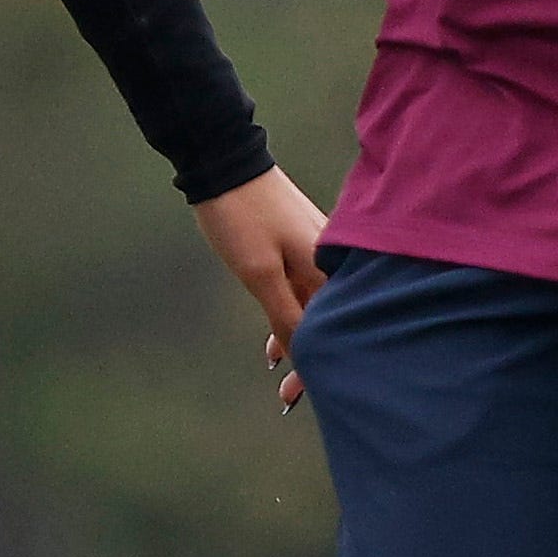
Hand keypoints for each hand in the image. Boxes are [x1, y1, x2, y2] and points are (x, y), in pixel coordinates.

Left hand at [193, 167, 328, 409]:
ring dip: (299, 339)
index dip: (316, 366)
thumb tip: (306, 355)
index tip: (295, 397)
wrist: (224, 160)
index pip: (334, 328)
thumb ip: (286, 316)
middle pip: (330, 321)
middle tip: (286, 395)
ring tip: (279, 371)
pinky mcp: (302, 244)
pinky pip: (304, 290)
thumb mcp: (260, 273)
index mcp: (329, 268)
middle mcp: (332, 261)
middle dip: (310, 358)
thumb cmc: (242, 215)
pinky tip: (275, 339)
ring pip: (316, 307)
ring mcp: (318, 251)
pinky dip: (291, 315)